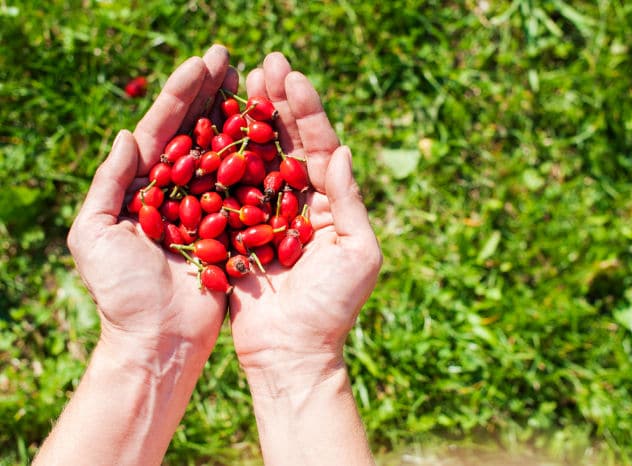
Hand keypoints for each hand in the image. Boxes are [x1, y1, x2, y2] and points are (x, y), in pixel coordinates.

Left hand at [68, 45, 234, 359]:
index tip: (204, 62)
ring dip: (237, 119)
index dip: (181, 95)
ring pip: (224, 155)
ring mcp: (207, 208)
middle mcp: (175, 191)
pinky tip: (274, 134)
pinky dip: (259, 162)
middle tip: (231, 59)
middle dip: (211, 96)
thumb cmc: (121, 293)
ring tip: (255, 84)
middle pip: (194, 134)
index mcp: (140, 187)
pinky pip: (247, 190)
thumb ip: (108, 183)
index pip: (161, 130)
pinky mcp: (233, 229)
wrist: (159, 340)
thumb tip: (127, 134)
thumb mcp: (94, 235)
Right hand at [229, 53, 382, 392]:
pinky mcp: (236, 233)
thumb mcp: (357, 254)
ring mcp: (264, 215)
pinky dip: (220, 162)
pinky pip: (227, 192)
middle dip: (278, 105)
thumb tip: (344, 151)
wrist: (293, 354)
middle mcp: (298, 203)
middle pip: (287, 145)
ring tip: (240, 84)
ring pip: (256, 160)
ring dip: (249, 123)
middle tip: (265, 64)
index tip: (292, 76)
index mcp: (330, 204)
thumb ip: (349, 202)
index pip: (320, 148)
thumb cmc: (334, 309)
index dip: (307, 112)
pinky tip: (211, 129)